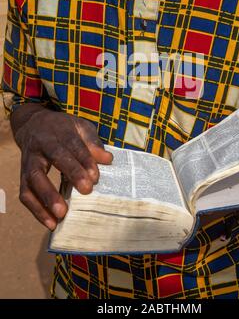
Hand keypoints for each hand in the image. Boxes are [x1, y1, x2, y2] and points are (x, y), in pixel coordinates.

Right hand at [15, 109, 112, 230]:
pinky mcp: (23, 175)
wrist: (33, 124)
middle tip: (86, 191)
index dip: (84, 159)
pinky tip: (51, 223)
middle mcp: (43, 144)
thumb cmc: (63, 129)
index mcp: (60, 131)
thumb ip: (92, 142)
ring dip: (47, 197)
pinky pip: (25, 193)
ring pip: (34, 178)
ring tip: (62, 215)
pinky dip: (36, 210)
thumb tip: (107, 159)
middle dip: (71, 174)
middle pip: (55, 158)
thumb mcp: (80, 127)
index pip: (73, 145)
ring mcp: (30, 160)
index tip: (95, 176)